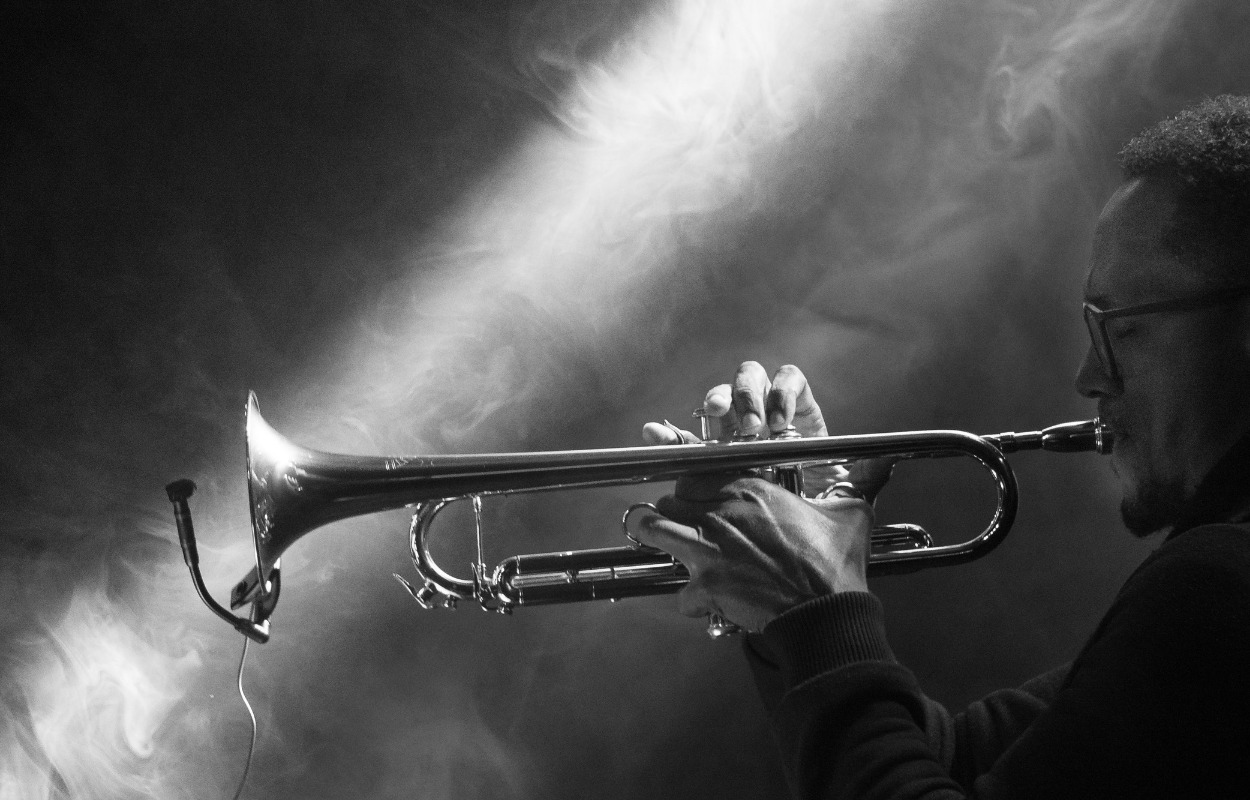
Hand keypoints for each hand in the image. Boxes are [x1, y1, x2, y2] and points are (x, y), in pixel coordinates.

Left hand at [635, 362, 887, 632]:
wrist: (826, 613)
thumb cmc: (836, 564)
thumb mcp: (850, 513)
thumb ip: (860, 481)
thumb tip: (883, 461)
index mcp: (750, 486)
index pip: (697, 466)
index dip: (691, 479)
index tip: (694, 490)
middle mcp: (721, 510)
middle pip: (669, 496)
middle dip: (672, 510)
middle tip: (684, 526)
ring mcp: (707, 546)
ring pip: (649, 526)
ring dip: (654, 537)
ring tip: (666, 548)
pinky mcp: (704, 583)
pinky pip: (679, 591)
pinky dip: (691, 601)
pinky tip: (707, 606)